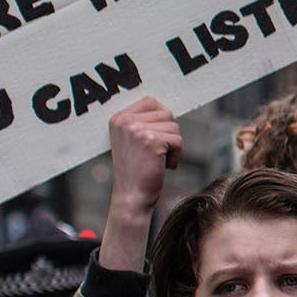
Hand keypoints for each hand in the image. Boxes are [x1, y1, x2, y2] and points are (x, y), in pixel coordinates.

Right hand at [106, 98, 180, 215]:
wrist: (132, 195)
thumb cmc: (137, 169)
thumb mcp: (133, 140)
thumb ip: (143, 121)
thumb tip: (165, 106)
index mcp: (118, 118)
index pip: (151, 101)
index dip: (161, 120)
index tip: (153, 140)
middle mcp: (125, 121)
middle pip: (166, 113)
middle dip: (168, 134)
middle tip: (154, 153)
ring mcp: (137, 130)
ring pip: (174, 127)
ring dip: (172, 145)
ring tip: (157, 160)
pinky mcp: (151, 141)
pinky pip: (178, 140)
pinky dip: (176, 154)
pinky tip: (163, 165)